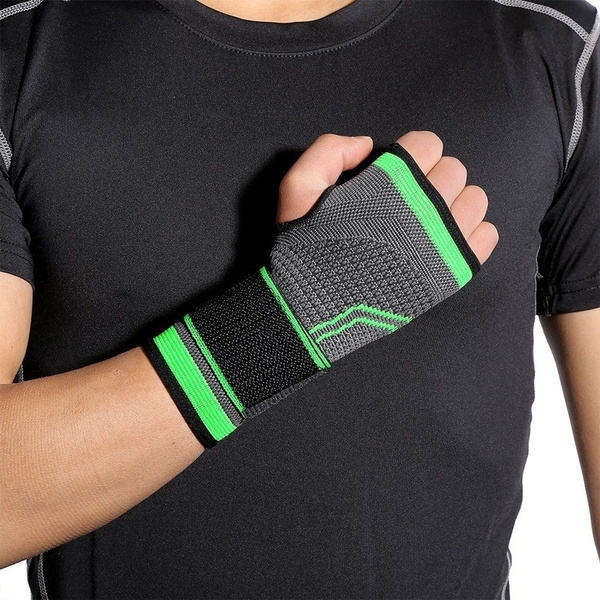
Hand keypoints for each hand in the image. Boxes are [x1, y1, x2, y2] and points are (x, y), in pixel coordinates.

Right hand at [277, 131, 497, 262]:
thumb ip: (329, 150)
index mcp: (391, 184)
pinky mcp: (451, 273)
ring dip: (455, 203)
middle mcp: (423, 209)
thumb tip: (369, 144)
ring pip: (476, 200)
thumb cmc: (305, 251)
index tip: (397, 172)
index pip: (428, 144)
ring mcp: (441, 242)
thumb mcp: (297, 187)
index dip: (411, 154)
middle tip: (408, 200)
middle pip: (454, 170)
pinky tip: (445, 241)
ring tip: (429, 220)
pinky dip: (473, 233)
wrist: (315, 310)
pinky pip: (487, 237)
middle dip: (431, 177)